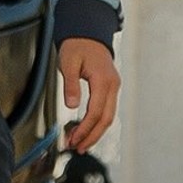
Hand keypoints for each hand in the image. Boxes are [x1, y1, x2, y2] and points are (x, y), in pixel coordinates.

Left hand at [59, 37, 119, 153]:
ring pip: (108, 117)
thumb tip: (72, 106)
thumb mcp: (68, 63)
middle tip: (76, 148)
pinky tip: (86, 131)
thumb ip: (71, 85)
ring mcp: (113, 88)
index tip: (73, 139)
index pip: (96, 112)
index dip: (85, 128)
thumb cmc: (77, 46)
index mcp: (103, 80)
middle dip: (91, 136)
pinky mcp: (109, 90)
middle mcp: (112, 86)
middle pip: (106, 119)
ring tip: (79, 144)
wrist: (87, 34)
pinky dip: (97, 123)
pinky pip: (106, 111)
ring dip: (94, 132)